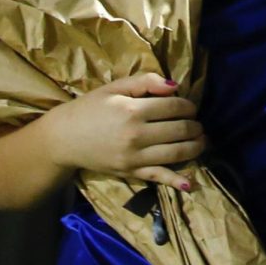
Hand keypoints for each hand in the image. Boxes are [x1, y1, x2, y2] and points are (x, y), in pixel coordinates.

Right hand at [43, 73, 204, 190]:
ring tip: (200, 141)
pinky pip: (158, 177)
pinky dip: (176, 181)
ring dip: (195, 147)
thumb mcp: (114, 87)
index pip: (174, 107)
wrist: (64, 138)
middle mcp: (136, 134)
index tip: (190, 107)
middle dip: (195, 126)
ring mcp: (134, 156)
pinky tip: (190, 183)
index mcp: (132, 109)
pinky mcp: (131, 172)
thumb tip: (174, 86)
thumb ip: (145, 81)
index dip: (188, 106)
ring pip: (176, 153)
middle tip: (198, 124)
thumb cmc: (90, 108)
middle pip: (179, 130)